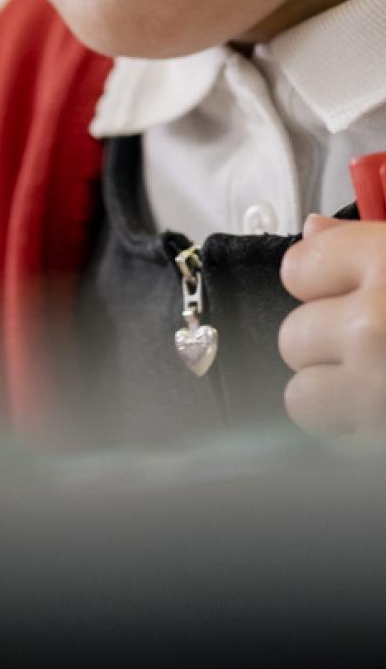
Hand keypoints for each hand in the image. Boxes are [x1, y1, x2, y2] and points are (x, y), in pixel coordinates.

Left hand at [280, 215, 385, 437]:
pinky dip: (355, 430)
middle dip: (329, 345)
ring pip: (301, 395)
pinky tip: (385, 411)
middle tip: (381, 345)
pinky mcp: (377, 438)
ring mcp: (374, 388)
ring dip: (335, 395)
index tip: (350, 289)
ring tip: (382, 383)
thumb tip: (313, 230)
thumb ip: (369, 242)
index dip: (323, 282)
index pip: (296, 268)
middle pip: (292, 336)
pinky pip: (332, 438)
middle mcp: (374, 326)